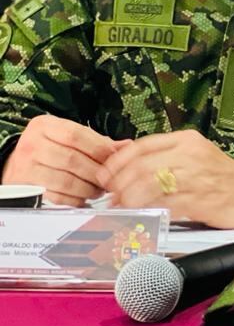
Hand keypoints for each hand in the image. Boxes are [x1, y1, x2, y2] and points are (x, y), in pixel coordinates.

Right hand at [1, 115, 128, 205]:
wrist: (15, 163)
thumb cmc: (48, 148)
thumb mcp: (68, 136)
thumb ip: (97, 141)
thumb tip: (127, 146)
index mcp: (45, 126)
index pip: (77, 135)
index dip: (100, 149)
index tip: (115, 160)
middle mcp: (32, 144)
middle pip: (73, 160)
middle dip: (97, 173)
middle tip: (110, 180)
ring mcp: (26, 166)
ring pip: (66, 180)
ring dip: (88, 188)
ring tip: (99, 190)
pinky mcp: (26, 187)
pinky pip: (56, 196)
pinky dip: (75, 199)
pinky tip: (84, 198)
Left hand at [96, 130, 233, 228]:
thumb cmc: (222, 178)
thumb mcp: (196, 157)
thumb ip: (165, 158)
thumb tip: (125, 171)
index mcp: (188, 140)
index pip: (142, 145)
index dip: (117, 161)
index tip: (104, 175)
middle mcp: (191, 154)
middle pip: (141, 166)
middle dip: (118, 183)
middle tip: (110, 196)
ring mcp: (196, 177)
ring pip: (149, 185)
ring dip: (128, 199)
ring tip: (122, 208)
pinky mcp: (201, 200)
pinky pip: (165, 204)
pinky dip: (147, 211)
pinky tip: (140, 216)